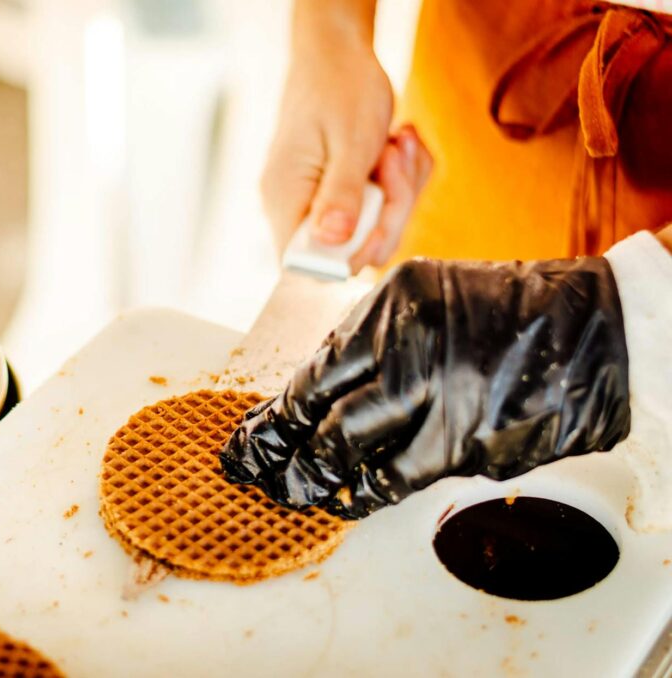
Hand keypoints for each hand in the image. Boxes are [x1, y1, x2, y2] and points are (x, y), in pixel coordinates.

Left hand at [220, 257, 630, 517]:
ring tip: (289, 491)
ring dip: (310, 477)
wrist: (596, 331)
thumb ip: (373, 343)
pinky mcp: (465, 442)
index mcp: (392, 306)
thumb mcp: (427, 300)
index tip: (250, 430)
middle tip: (248, 467)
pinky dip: (362, 492)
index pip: (314, 369)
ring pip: (347, 448)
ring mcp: (435, 396)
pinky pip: (395, 477)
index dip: (277, 409)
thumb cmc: (508, 314)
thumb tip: (320, 396)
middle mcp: (406, 348)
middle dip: (274, 446)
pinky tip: (344, 499)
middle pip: (317, 408)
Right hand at [261, 2, 431, 268]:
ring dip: (398, 193)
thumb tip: (332, 245)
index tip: (378, 218)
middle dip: (388, 212)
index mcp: (285, 198)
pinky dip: (396, 184)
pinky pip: (374, 212)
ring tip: (395, 148)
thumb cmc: (339, 87)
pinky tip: (393, 151)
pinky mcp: (334, 196)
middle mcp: (293, 208)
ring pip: (370, 232)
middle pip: (348, 252)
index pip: (306, 265)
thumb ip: (341, 195)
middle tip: (393, 164)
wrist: (337, 54)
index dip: (351, 256)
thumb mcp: (350, 140)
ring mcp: (315, 203)